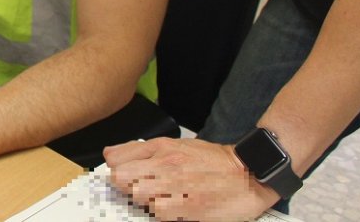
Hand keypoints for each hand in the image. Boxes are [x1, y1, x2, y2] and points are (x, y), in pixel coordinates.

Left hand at [105, 137, 279, 221]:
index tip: (120, 177)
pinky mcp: (190, 210)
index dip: (115, 170)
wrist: (249, 173)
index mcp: (161, 148)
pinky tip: (172, 210)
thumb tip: (110, 156)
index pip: (116, 160)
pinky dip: (161, 215)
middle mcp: (167, 165)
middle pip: (122, 179)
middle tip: (138, 190)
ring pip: (139, 198)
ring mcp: (178, 188)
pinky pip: (160, 215)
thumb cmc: (212, 161)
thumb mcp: (175, 144)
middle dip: (125, 187)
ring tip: (159, 200)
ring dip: (144, 202)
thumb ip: (141, 150)